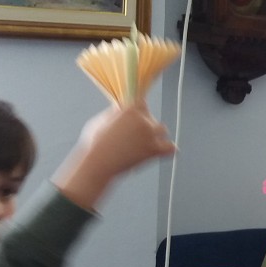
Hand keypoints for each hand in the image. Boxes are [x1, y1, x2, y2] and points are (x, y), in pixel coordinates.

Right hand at [54, 103, 175, 208]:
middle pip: (151, 118)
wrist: (98, 163)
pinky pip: (171, 148)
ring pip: (162, 130)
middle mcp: (143, 119)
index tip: (137, 117)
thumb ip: (116, 112)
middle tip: (132, 137)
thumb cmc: (94, 143)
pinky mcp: (154, 150)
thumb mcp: (101, 120)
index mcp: (131, 108)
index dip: (139, 111)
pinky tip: (162, 152)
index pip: (142, 104)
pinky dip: (168, 150)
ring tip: (141, 145)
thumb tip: (122, 107)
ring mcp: (150, 134)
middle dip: (144, 125)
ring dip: (156, 136)